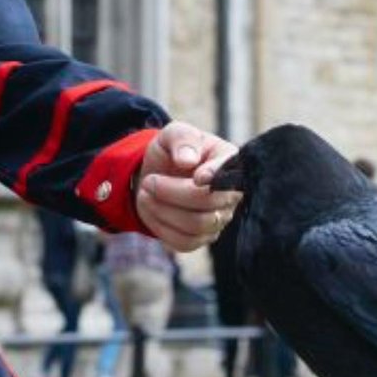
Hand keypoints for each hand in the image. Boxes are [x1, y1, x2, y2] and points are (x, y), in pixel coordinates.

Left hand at [135, 121, 240, 250]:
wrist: (158, 173)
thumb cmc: (172, 151)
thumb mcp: (174, 133)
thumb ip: (182, 139)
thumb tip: (189, 160)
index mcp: (229, 163)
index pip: (230, 176)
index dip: (214, 178)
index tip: (196, 176)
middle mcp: (231, 195)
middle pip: (208, 204)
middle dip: (171, 193)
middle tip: (149, 181)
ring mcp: (218, 219)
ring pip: (195, 226)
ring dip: (162, 210)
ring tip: (146, 192)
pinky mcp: (202, 238)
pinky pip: (184, 243)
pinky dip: (160, 226)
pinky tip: (150, 209)